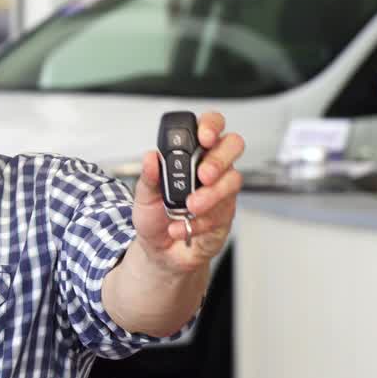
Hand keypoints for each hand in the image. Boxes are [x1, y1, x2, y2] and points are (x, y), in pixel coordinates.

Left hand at [131, 111, 244, 274]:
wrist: (161, 251)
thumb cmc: (155, 218)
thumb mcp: (143, 196)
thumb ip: (148, 177)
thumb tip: (151, 157)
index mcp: (190, 156)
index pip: (209, 127)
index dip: (211, 125)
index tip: (203, 136)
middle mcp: (210, 168)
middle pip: (233, 146)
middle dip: (219, 159)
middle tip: (203, 174)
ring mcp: (221, 191)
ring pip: (232, 181)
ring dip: (210, 195)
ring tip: (189, 206)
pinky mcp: (225, 214)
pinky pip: (221, 212)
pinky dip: (199, 221)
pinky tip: (182, 227)